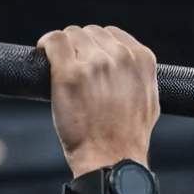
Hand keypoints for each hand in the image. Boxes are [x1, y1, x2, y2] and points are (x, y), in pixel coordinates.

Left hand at [37, 25, 159, 176]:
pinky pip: (53, 41)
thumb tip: (125, 63)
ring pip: (71, 35)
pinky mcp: (69, 72)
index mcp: (142, 60)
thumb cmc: (129, 138)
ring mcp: (94, 63)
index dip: (98, 47)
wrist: (112, 160)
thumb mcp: (149, 100)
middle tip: (75, 70)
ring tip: (62, 70)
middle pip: (90, 33)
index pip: (112, 34)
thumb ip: (139, 76)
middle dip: (80, 48)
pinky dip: (46, 45)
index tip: (89, 59)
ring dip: (64, 49)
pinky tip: (44, 54)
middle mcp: (120, 56)